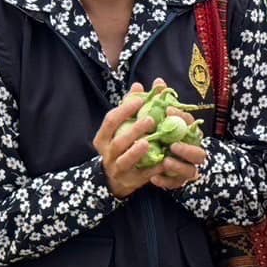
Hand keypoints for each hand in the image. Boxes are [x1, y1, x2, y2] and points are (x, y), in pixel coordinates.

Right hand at [92, 83, 163, 198]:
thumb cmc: (120, 145)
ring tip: (148, 141)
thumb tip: (138, 85)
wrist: (115, 178)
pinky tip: (163, 161)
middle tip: (150, 119)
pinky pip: (142, 175)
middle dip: (133, 130)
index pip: (110, 121)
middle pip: (118, 141)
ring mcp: (118, 169)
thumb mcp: (121, 126)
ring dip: (136, 151)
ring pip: (125, 160)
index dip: (124, 109)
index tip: (140, 99)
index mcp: (103, 137)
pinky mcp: (130, 181)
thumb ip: (129, 107)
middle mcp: (107, 153)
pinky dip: (152, 168)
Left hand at [150, 111, 206, 192]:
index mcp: (189, 136)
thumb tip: (159, 93)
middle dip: (187, 150)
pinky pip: (174, 184)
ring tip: (165, 162)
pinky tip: (153, 178)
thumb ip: (158, 108)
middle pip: (199, 154)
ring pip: (190, 171)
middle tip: (173, 145)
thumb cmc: (155, 137)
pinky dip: (164, 181)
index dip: (183, 119)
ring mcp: (186, 169)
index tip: (168, 112)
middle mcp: (192, 153)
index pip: (192, 126)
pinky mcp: (177, 181)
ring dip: (179, 166)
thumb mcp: (156, 122)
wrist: (147, 159)